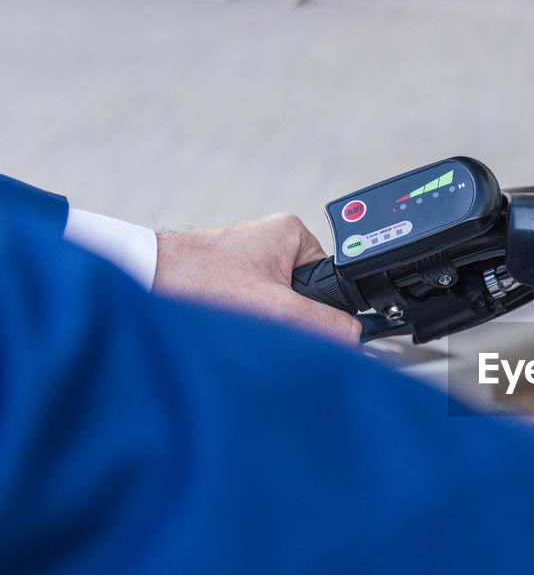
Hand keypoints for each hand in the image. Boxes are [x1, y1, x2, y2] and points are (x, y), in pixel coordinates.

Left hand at [153, 214, 360, 344]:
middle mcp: (273, 243)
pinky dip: (248, 321)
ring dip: (266, 322)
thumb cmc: (192, 278)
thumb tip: (354, 340)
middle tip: (261, 322)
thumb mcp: (274, 307)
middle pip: (309, 299)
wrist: (138, 280)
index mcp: (293, 234)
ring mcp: (251, 262)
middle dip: (290, 319)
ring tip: (237, 319)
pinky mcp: (231, 280)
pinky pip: (259, 310)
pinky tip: (228, 321)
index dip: (323, 313)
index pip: (333, 284)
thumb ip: (323, 323)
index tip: (299, 326)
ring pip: (283, 308)